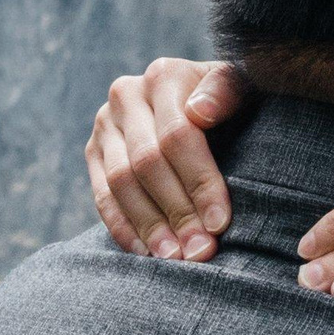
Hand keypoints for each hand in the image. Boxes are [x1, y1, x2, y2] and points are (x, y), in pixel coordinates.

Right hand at [84, 60, 251, 257]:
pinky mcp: (93, 150)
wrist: (198, 97)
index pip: (179, 136)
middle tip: (200, 252)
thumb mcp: (241, 87)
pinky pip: (101, 196)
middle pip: (147, 163)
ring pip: (120, 182)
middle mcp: (126, 94)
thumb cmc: (230, 101)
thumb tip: (200, 113)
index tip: (220, 223)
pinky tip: (146, 253)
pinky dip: (123, 228)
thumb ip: (226, 91)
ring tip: (174, 259)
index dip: (200, 183)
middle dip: (177, 213)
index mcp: (164, 75)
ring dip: (149, 226)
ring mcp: (105, 123)